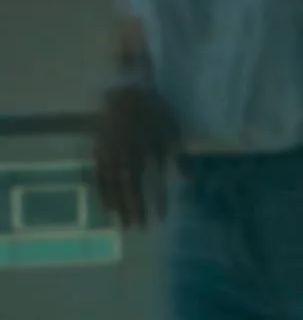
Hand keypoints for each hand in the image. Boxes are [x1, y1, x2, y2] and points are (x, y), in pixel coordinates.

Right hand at [90, 85, 174, 227]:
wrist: (126, 91)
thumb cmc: (154, 111)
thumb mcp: (172, 131)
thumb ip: (179, 157)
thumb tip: (187, 180)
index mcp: (141, 153)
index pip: (145, 185)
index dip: (150, 203)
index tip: (157, 220)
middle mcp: (121, 157)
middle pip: (125, 188)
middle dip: (131, 209)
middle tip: (136, 229)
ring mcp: (107, 154)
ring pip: (109, 185)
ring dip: (115, 204)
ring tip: (120, 221)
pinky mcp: (98, 150)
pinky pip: (98, 175)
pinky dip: (102, 191)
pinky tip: (106, 204)